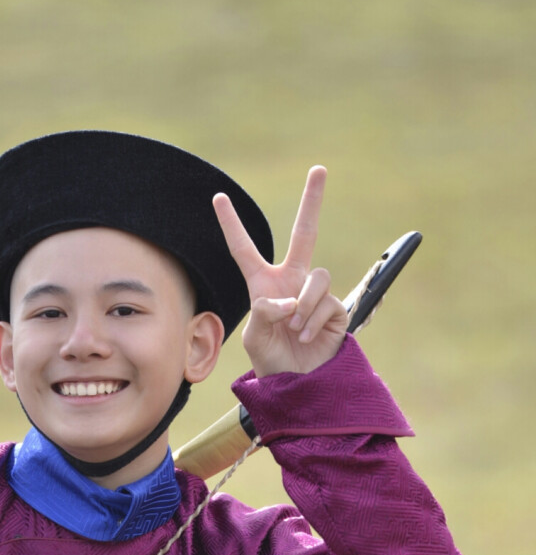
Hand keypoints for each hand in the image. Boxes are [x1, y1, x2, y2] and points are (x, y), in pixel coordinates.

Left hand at [213, 166, 348, 376]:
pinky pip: (326, 302)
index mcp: (263, 285)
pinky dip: (312, 322)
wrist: (298, 385)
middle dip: (312, 201)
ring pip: (317, 277)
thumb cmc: (271, 362)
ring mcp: (315, 293)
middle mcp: (292, 282)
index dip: (232, 225)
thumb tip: (290, 300)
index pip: (244, 250)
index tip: (218, 198)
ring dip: (303, 307)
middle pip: (305, 233)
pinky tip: (306, 338)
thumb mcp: (254, 338)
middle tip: (319, 169)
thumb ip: (264, 313)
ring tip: (295, 331)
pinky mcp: (336, 308)